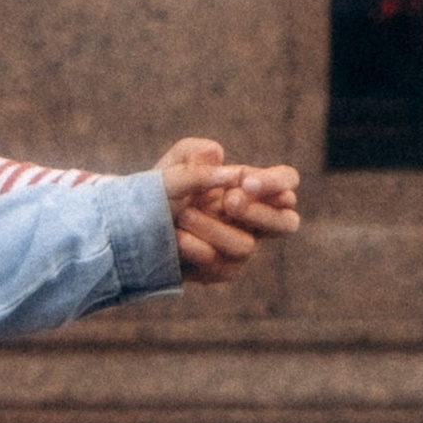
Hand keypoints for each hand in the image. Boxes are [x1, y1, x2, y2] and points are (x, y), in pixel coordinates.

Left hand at [155, 139, 301, 284]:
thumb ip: (192, 153)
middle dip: (260, 213)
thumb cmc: (161, 191)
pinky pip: (219, 264)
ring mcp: (240, 246)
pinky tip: (176, 236)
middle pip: (287, 223)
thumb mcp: (171, 165)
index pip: (287, 182)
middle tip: (230, 201)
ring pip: (246, 246)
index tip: (246, 182)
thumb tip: (217, 155)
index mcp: (251, 188)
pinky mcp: (221, 269)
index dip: (276, 182)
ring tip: (184, 215)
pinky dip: (195, 247)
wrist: (135, 227)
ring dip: (214, 228)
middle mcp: (253, 219)